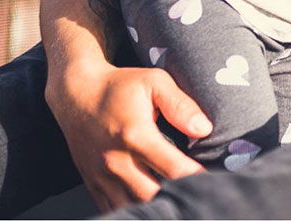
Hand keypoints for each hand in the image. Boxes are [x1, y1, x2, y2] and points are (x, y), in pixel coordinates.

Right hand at [45, 62, 211, 211]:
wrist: (76, 94)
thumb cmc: (120, 86)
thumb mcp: (154, 82)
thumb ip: (180, 105)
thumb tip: (204, 129)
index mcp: (136, 136)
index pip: (173, 169)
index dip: (197, 179)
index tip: (215, 182)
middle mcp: (117, 161)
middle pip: (153, 196)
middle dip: (179, 199)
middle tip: (200, 197)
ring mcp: (102, 176)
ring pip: (133, 207)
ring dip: (157, 208)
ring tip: (179, 204)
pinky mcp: (93, 184)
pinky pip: (114, 209)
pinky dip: (134, 211)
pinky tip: (153, 206)